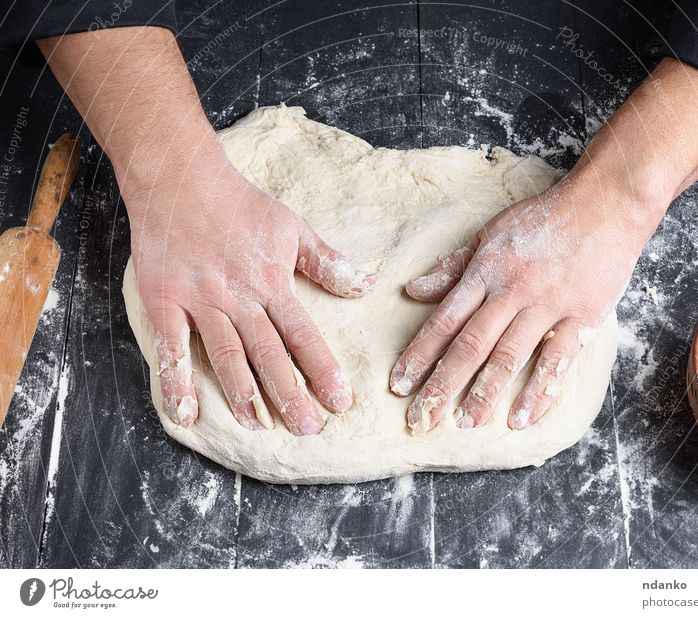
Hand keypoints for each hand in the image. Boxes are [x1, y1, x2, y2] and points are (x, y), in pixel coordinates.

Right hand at [128, 164, 374, 434]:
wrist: (180, 179)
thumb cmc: (240, 205)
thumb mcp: (293, 227)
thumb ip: (327, 262)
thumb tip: (366, 285)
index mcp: (273, 284)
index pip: (304, 336)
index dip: (323, 371)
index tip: (340, 401)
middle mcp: (240, 300)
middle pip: (269, 356)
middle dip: (291, 395)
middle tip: (308, 428)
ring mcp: (200, 304)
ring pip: (227, 358)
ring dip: (245, 396)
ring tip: (260, 428)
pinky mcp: (166, 304)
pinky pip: (172, 349)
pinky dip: (177, 383)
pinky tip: (186, 416)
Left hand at [390, 180, 647, 432]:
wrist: (605, 203)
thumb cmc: (544, 218)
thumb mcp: (489, 234)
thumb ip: (452, 268)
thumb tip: (412, 291)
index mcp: (486, 271)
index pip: (444, 321)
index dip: (419, 354)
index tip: (399, 384)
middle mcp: (512, 291)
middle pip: (470, 344)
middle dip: (442, 384)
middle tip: (421, 420)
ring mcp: (548, 305)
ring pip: (510, 355)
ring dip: (485, 392)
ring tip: (466, 424)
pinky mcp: (582, 317)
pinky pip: (558, 359)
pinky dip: (540, 391)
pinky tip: (522, 418)